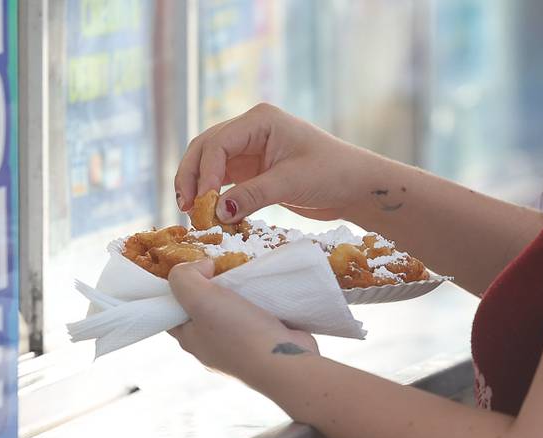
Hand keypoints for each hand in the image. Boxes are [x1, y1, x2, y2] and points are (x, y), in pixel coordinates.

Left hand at [167, 260, 318, 377]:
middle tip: (220, 268)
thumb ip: (185, 277)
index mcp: (190, 340)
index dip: (175, 288)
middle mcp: (211, 347)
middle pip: (202, 308)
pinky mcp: (264, 344)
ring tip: (243, 276)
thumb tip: (202, 267)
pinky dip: (258, 302)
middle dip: (210, 286)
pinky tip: (263, 291)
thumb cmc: (239, 333)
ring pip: (231, 312)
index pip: (171, 312)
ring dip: (236, 293)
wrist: (287, 362)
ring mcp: (239, 348)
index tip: (193, 269)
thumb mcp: (199, 297)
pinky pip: (255, 317)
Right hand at [174, 103, 366, 222]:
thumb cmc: (332, 174)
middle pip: (205, 149)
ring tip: (190, 212)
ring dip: (198, 186)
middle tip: (185, 207)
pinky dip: (213, 195)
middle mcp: (250, 130)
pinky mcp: (252, 171)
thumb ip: (251, 195)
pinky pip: (223, 180)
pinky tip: (208, 213)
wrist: (356, 187)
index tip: (204, 201)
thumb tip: (216, 212)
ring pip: (210, 165)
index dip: (205, 172)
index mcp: (260, 120)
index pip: (218, 142)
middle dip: (192, 177)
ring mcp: (249, 150)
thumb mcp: (290, 183)